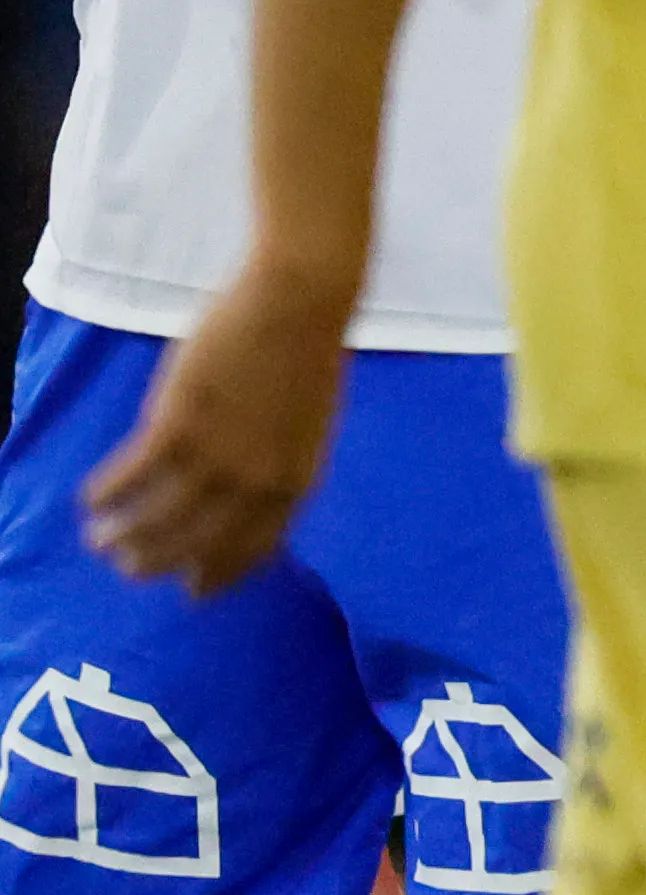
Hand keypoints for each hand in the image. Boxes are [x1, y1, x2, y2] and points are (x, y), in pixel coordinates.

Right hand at [85, 271, 352, 595]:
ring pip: (158, 517)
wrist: (300, 301)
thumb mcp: (307, 424)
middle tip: (128, 570)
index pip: (255, 549)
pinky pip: (131, 475)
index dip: (220, 574)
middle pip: (198, 542)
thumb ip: (279, 463)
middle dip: (158, 562)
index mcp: (297, 482)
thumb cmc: (304, 352)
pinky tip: (89, 500)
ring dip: (122, 535)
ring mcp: (217, 456)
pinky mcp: (179, 425)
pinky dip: (107, 493)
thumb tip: (247, 492)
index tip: (194, 593)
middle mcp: (256, 481)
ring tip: (99, 541)